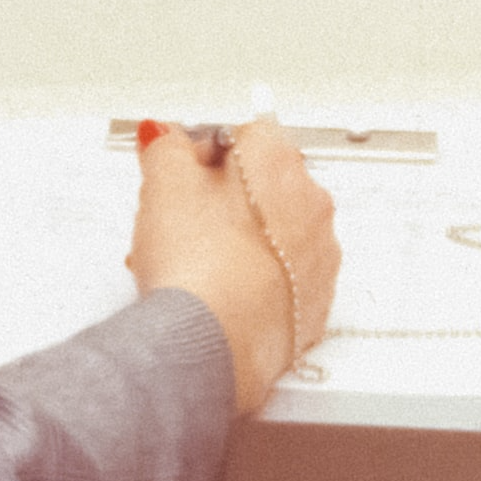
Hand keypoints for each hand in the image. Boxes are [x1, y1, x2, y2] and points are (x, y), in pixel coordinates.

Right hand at [124, 118, 338, 414]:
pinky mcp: (313, 306)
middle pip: (264, 187)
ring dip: (240, 243)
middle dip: (223, 201)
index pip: (245, 135)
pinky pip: (283, 282)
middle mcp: (311, 206)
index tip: (181, 176)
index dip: (205, 155)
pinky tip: (220, 294)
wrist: (213, 345)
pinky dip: (255, 284)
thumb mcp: (162, 186)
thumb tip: (166, 137)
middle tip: (182, 223)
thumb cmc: (196, 267)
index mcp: (279, 163)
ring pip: (275, 237)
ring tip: (194, 265)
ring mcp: (318, 259)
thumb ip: (166, 149)